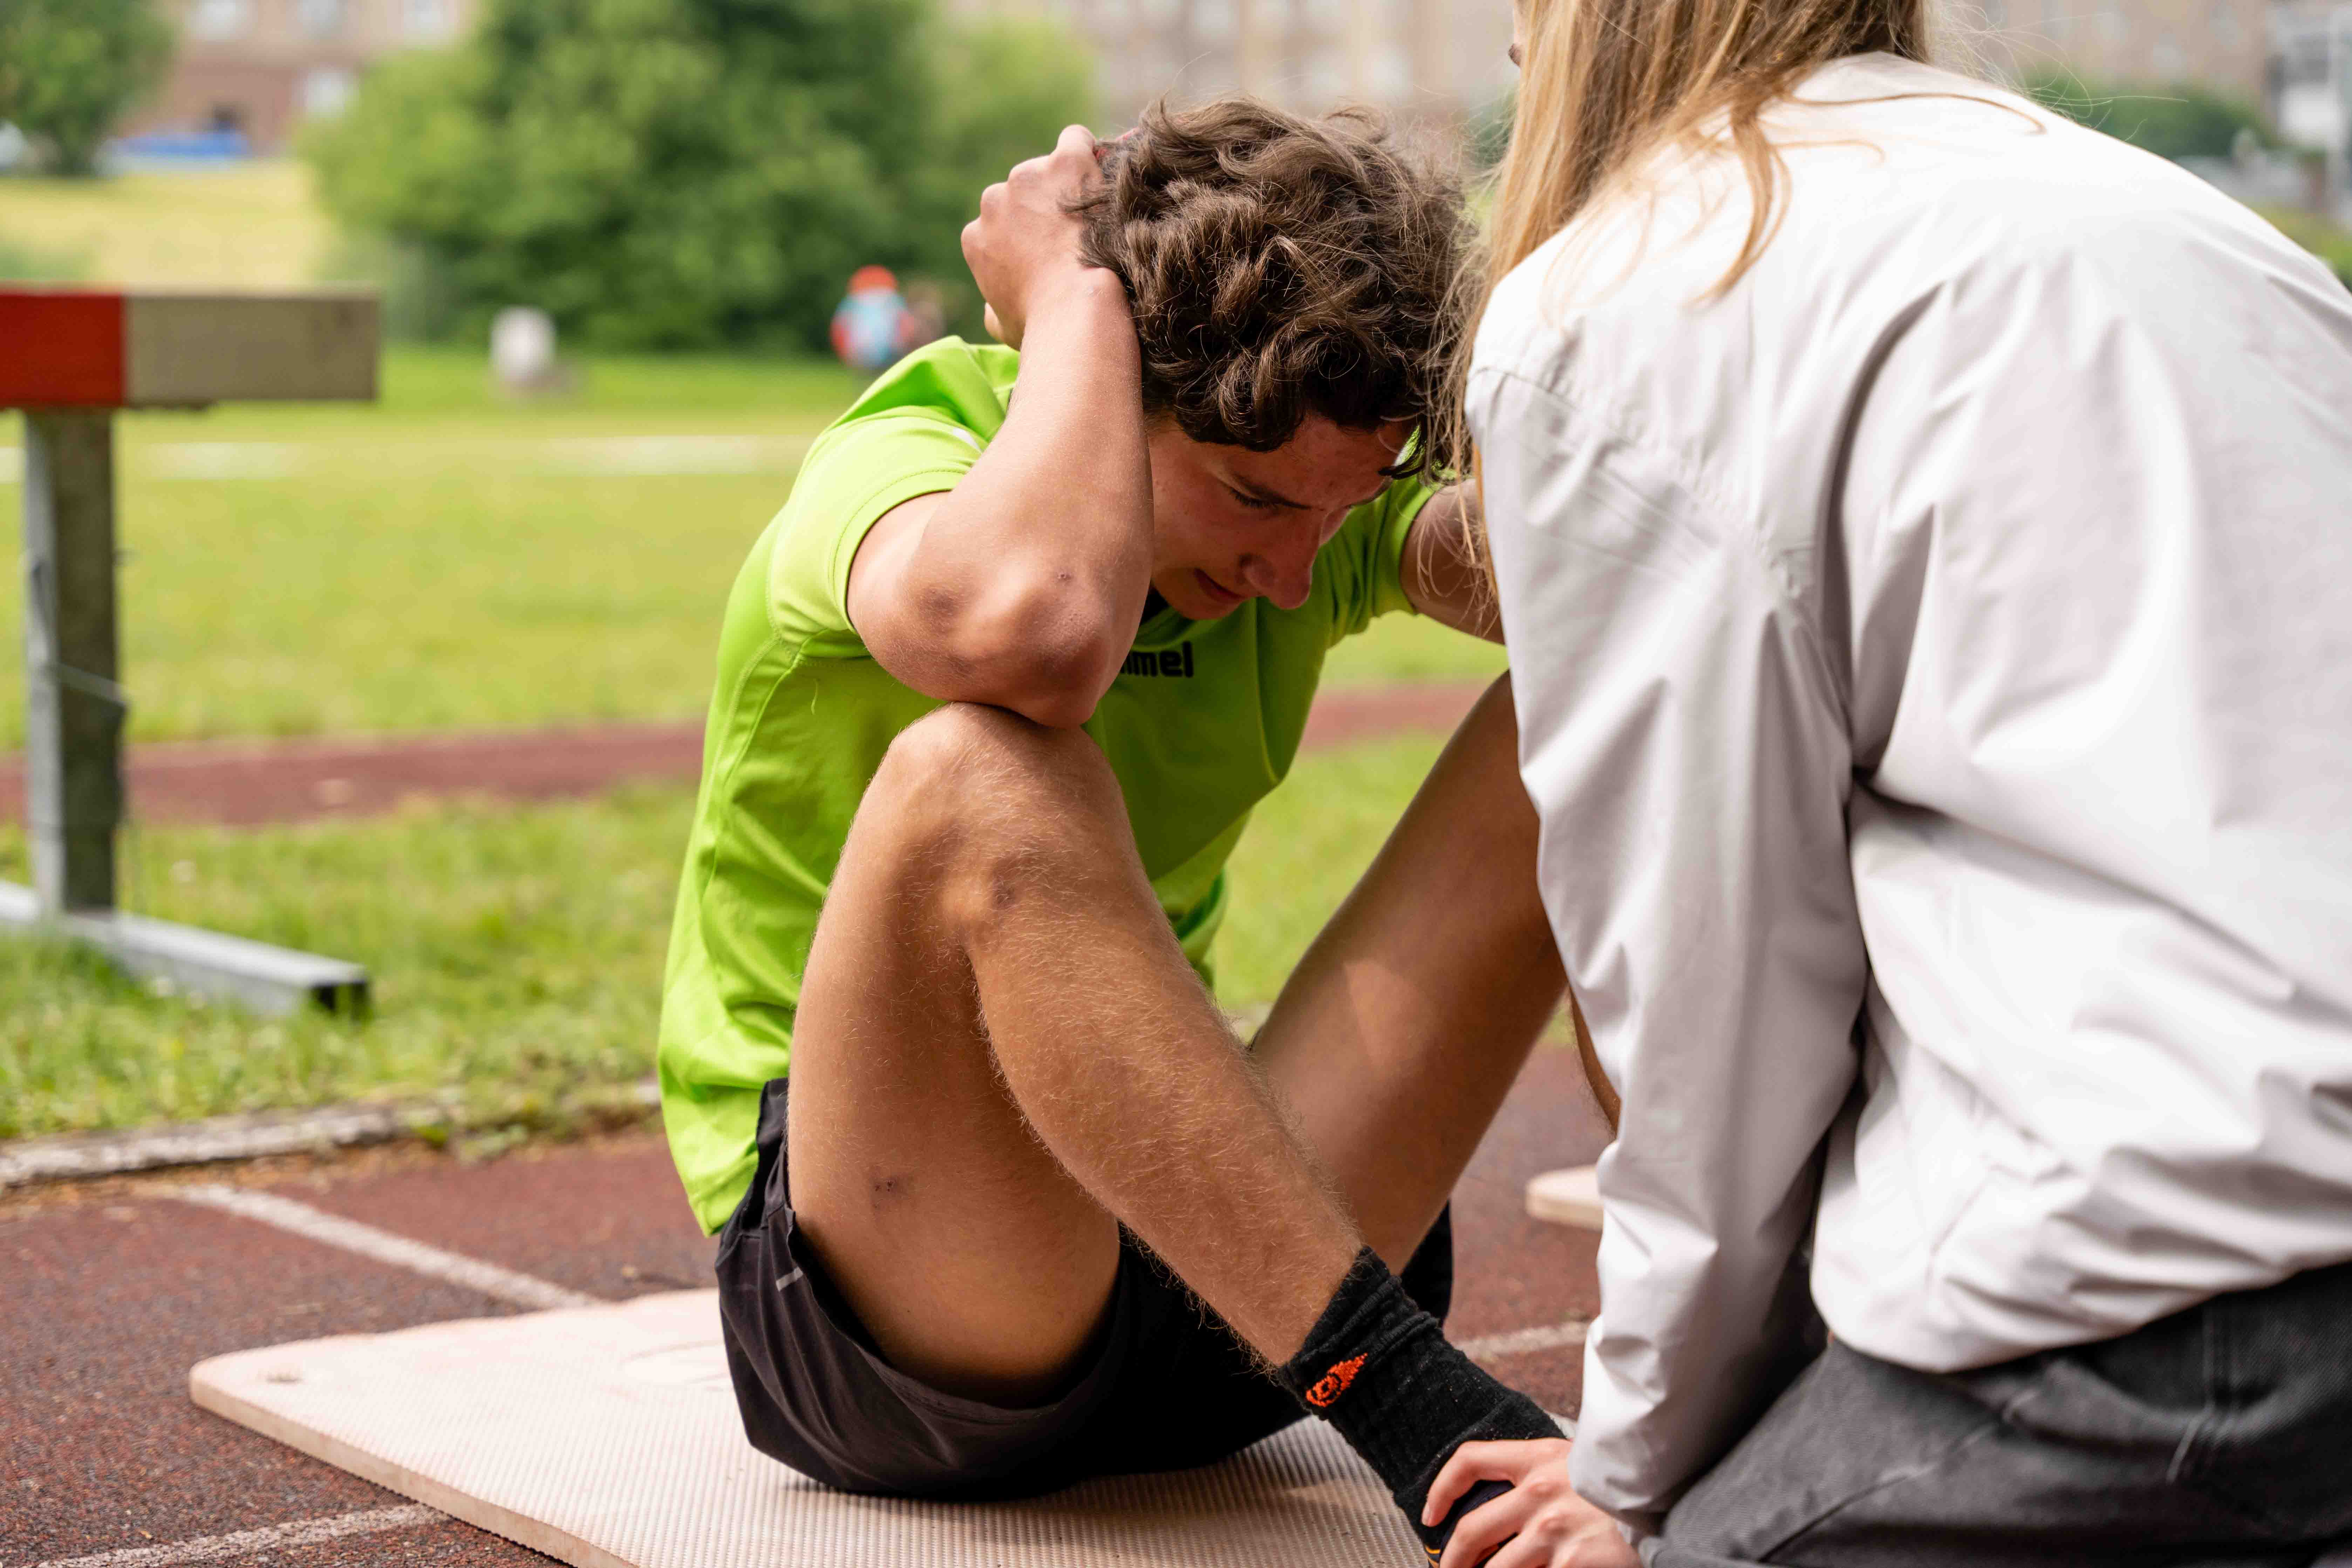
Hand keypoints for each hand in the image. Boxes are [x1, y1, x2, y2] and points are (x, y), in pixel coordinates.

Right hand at [961, 124, 1114, 349]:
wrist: (1077, 308)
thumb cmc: (1044, 324)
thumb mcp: (1003, 326)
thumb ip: (993, 306)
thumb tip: (994, 303)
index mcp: (976, 237)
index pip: (1001, 224)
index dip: (1028, 235)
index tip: (1053, 249)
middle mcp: (994, 200)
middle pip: (1024, 194)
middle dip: (1046, 208)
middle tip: (1080, 233)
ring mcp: (1028, 178)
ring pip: (1050, 169)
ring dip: (1069, 185)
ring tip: (1099, 214)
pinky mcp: (1064, 162)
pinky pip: (1076, 140)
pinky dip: (1091, 154)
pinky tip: (1107, 176)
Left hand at [1427, 1439, 1639, 1567]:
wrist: (1671, 1498)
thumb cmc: (1625, 1483)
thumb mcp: (1579, 1462)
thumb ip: (1541, 1474)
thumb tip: (1507, 1500)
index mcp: (1538, 1459)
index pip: (1470, 1461)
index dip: (1441, 1488)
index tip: (1430, 1515)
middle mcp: (1539, 1494)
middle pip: (1473, 1530)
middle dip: (1452, 1559)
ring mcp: (1554, 1532)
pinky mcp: (1573, 1564)